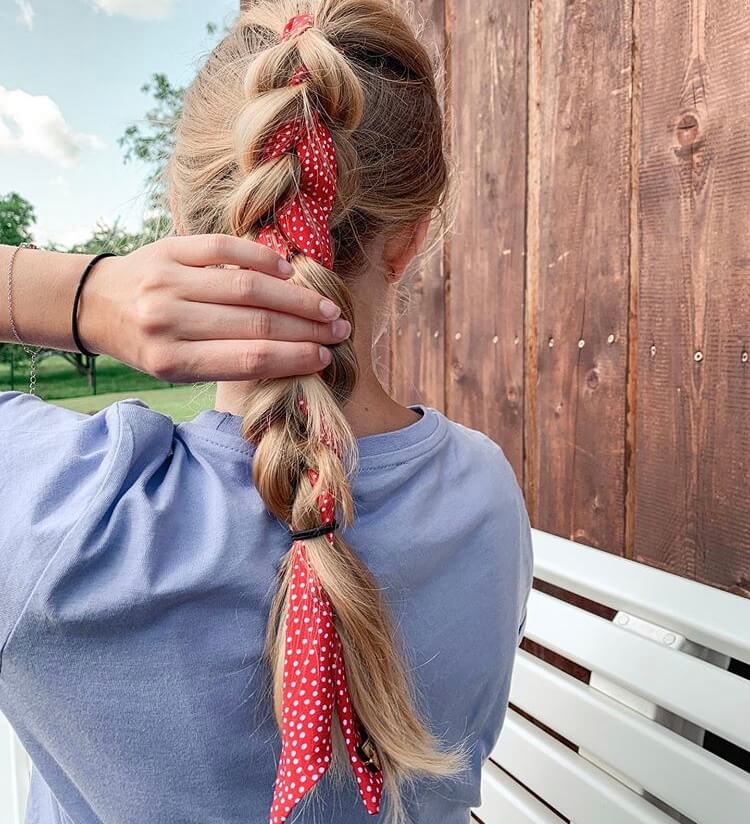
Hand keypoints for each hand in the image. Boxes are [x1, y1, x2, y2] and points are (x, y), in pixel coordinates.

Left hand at [81, 234, 350, 381]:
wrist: (95, 302)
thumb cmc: (147, 343)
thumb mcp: (178, 367)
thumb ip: (227, 361)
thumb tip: (293, 351)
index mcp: (172, 360)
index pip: (248, 358)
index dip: (293, 358)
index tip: (324, 358)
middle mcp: (168, 320)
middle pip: (255, 323)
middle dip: (306, 328)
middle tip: (338, 330)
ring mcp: (168, 281)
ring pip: (247, 287)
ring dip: (295, 297)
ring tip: (324, 307)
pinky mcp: (169, 248)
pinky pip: (225, 249)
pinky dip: (261, 259)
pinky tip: (286, 272)